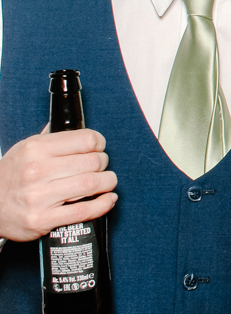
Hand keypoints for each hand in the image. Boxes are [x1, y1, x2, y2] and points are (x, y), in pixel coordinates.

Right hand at [0, 129, 117, 241]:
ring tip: (106, 182)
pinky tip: (107, 200)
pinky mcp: (42, 219)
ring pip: (91, 184)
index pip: (85, 140)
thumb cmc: (9, 178)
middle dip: (103, 164)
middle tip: (101, 167)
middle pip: (92, 162)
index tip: (99, 148)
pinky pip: (84, 211)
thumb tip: (72, 124)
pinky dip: (103, 205)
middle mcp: (37, 171)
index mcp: (35, 149)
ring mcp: (39, 197)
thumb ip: (50, 139)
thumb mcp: (24, 150)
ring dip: (107, 183)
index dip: (99, 143)